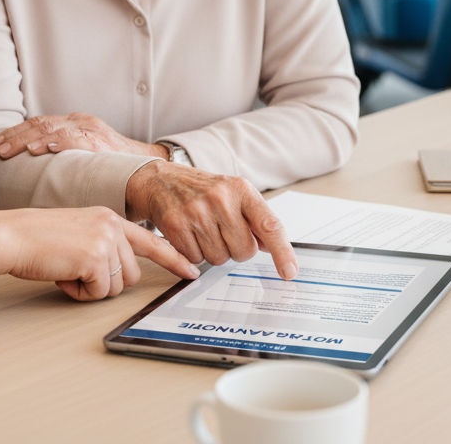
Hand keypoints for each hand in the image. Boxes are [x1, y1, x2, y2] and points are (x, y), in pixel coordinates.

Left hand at [0, 114, 167, 159]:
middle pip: (40, 124)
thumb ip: (63, 161)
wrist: (149, 169)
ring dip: (30, 140)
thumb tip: (31, 178)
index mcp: (74, 124)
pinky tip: (44, 149)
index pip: (38, 123)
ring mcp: (91, 131)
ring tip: (13, 151)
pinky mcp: (102, 143)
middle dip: (15, 136)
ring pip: (54, 130)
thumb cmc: (113, 169)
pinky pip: (78, 139)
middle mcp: (81, 122)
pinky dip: (60, 143)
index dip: (15, 132)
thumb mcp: (84, 158)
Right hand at [0, 206, 199, 300]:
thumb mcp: (79, 231)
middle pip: (132, 274)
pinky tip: (63, 274)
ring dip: (91, 287)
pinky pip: (98, 292)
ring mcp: (106, 240)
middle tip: (77, 270)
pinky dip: (79, 292)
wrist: (13, 236)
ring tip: (67, 268)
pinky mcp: (95, 258)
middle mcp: (112, 226)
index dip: (173, 258)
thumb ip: (103, 243)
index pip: (151, 240)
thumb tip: (118, 271)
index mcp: (109, 218)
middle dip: (106, 282)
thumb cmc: (37, 238)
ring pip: (117, 286)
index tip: (191, 270)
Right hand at [125, 163, 297, 280]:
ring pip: (219, 259)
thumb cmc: (202, 190)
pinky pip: (196, 260)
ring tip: (203, 230)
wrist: (161, 180)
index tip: (289, 272)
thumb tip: (273, 247)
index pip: (269, 224)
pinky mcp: (176, 224)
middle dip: (236, 249)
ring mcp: (197, 211)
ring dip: (213, 252)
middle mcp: (220, 198)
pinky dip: (194, 254)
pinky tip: (189, 234)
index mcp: (241, 189)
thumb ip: (255, 219)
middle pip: (244, 251)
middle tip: (222, 232)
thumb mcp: (233, 194)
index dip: (282, 251)